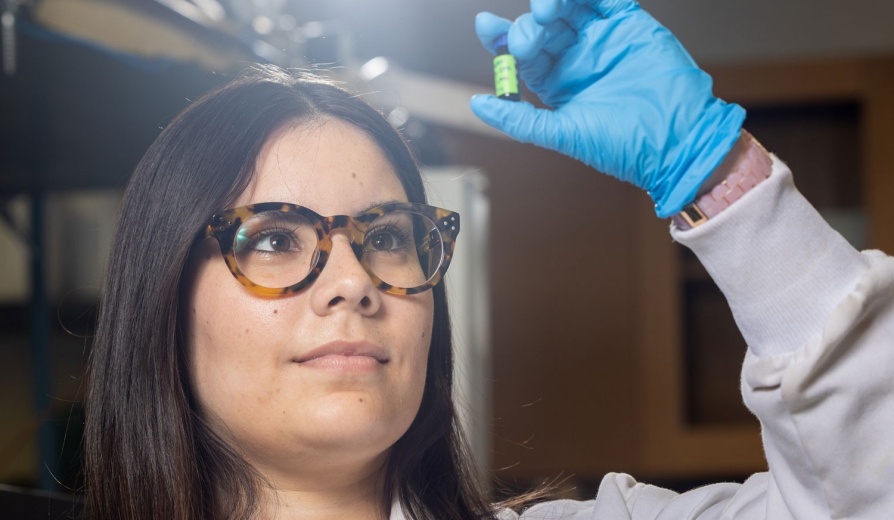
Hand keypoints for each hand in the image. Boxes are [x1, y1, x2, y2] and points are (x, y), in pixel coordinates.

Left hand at [470, 0, 745, 216]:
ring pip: (570, 5)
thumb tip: (475, 104)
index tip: (485, 25)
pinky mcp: (630, 24)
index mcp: (555, 81)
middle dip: (529, 25)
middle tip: (532, 38)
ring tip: (549, 10)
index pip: (520, 51)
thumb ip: (519, 119)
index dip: (500, 36)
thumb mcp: (562, 134)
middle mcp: (576, 56)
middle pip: (541, 25)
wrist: (676, 141)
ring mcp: (602, 38)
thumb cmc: (622, 145)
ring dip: (554, 1)